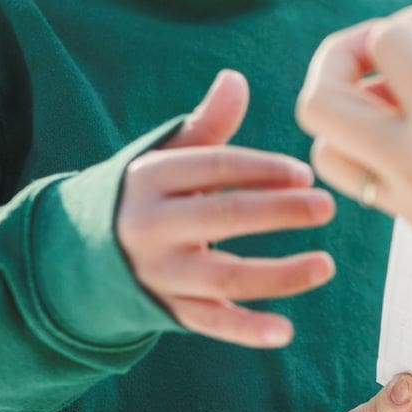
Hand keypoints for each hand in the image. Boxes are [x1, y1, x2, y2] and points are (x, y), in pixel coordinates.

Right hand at [117, 69, 334, 347]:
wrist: (84, 252)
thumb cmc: (148, 193)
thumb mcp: (167, 156)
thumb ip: (206, 123)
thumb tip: (235, 79)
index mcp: (153, 179)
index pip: (214, 168)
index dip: (262, 169)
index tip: (305, 172)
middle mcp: (152, 226)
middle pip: (223, 217)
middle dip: (278, 211)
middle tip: (326, 206)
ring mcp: (160, 272)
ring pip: (223, 276)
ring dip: (278, 274)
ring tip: (326, 265)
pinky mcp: (169, 309)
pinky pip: (211, 323)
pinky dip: (246, 331)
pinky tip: (286, 332)